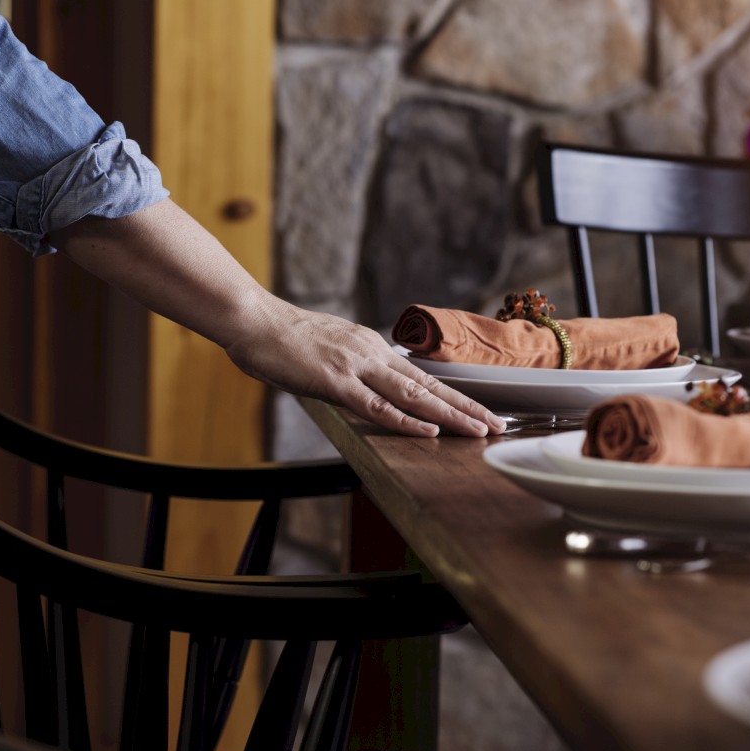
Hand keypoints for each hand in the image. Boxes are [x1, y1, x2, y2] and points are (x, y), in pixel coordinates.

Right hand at [53, 202, 503, 437]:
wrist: (251, 319)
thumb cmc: (280, 337)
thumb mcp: (326, 348)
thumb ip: (350, 365)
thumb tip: (365, 383)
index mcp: (371, 345)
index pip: (421, 376)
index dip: (453, 396)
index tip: (479, 411)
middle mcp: (372, 352)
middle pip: (428, 386)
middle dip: (467, 409)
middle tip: (498, 426)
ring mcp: (355, 366)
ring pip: (414, 396)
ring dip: (450, 416)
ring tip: (479, 432)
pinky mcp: (335, 382)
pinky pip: (377, 406)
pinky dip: (406, 420)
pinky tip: (428, 431)